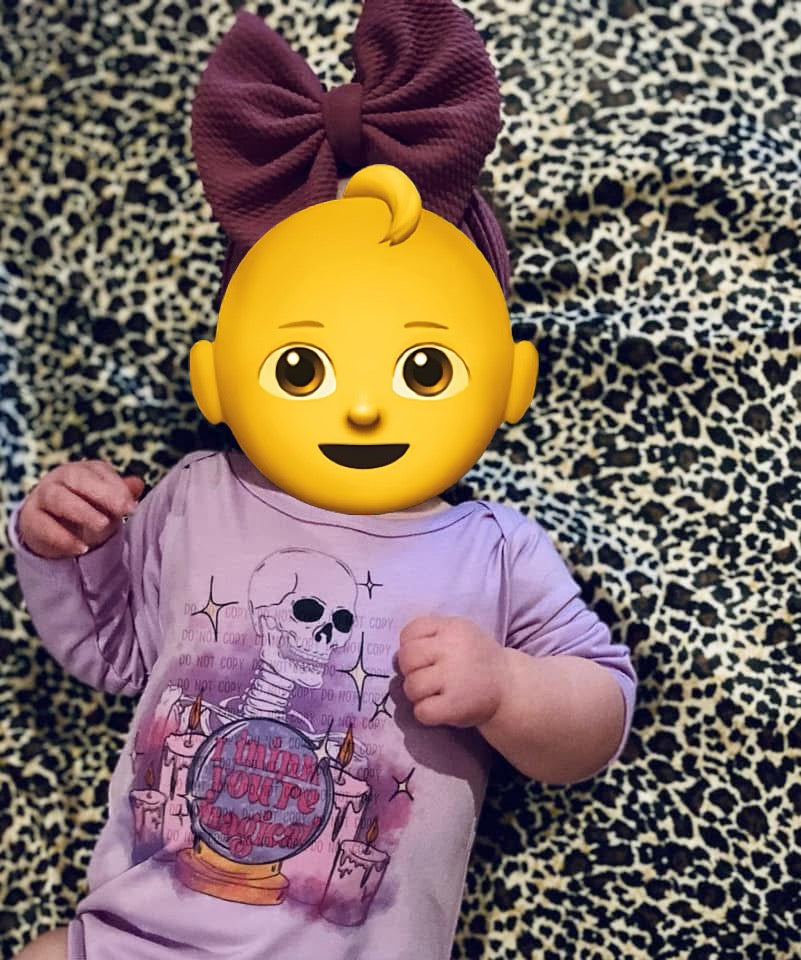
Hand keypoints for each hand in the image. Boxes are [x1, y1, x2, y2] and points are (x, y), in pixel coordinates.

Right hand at [18, 460, 143, 558]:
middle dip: (102, 493)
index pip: (99, 472)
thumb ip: (123, 494)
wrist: (54, 529)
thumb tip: (138, 484)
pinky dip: (63, 538)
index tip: (132, 506)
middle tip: (123, 511)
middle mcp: (61, 477)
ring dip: (82, 511)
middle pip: (77, 478)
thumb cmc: (89, 510)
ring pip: (57, 498)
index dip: (117, 488)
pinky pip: (43, 525)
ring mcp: (43, 495)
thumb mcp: (109, 504)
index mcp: (84, 470)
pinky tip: (81, 549)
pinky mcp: (31, 518)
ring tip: (103, 525)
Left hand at [397, 616, 507, 727]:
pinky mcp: (455, 705)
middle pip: (406, 658)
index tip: (423, 656)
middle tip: (425, 677)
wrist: (509, 686)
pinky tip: (439, 708)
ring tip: (433, 693)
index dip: (409, 646)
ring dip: (417, 694)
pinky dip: (425, 713)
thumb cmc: (476, 658)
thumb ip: (432, 635)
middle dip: (410, 670)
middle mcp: (452, 649)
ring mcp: (454, 677)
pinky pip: (421, 711)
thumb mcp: (460, 633)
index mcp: (452, 627)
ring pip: (411, 686)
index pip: (410, 632)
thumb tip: (399, 654)